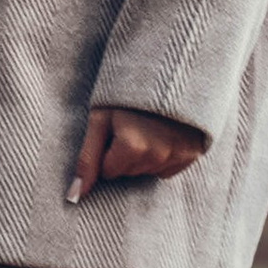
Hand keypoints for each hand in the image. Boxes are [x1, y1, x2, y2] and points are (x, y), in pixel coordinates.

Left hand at [69, 105, 208, 201]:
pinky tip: (163, 134)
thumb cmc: (125, 94)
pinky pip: (168, 169)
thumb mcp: (100, 120)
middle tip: (133, 124)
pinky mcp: (193, 153)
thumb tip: (75, 196)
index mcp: (133, 147)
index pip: (109, 171)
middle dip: (126, 153)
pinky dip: (163, 156)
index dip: (108, 150)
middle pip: (130, 172)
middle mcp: (158, 155)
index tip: (116, 128)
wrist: (166, 71)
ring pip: (148, 171)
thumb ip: (87, 159)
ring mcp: (179, 155)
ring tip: (148, 126)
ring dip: (145, 154)